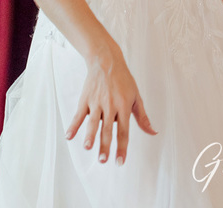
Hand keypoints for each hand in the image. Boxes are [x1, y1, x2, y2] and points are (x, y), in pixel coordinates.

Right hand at [66, 42, 156, 164]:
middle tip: (103, 160)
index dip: (122, 147)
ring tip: (87, 148)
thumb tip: (153, 132)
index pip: (124, 131)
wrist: (107, 61)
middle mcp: (111, 105)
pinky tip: (69, 136)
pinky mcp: (86, 99)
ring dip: (90, 136)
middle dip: (105, 146)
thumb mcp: (137, 97)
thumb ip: (142, 117)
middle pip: (107, 129)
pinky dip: (74, 125)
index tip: (120, 162)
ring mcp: (97, 102)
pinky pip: (79, 114)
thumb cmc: (124, 80)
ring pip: (93, 122)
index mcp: (124, 106)